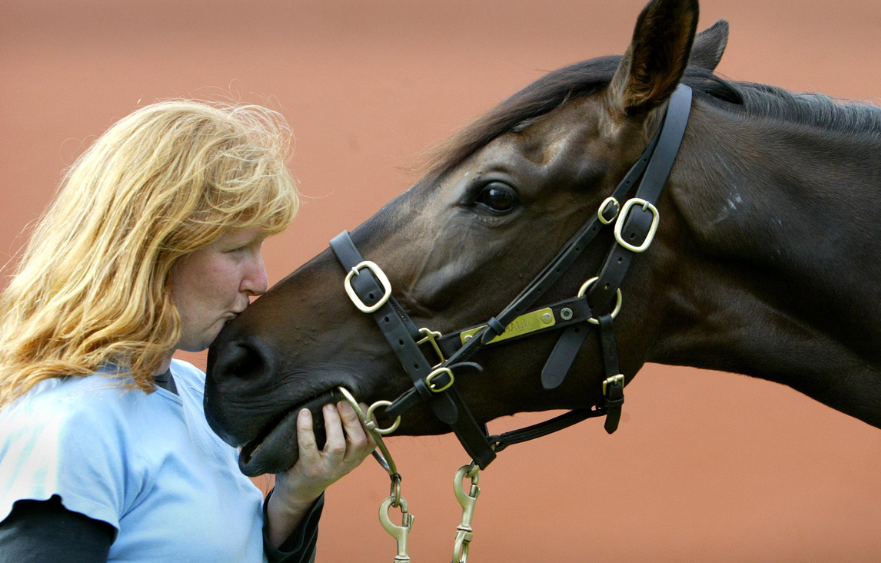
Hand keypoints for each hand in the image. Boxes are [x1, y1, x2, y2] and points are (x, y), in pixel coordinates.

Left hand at [265, 401, 375, 545]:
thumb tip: (350, 402)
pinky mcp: (309, 468)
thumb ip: (348, 434)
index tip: (360, 404)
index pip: (371, 441)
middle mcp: (346, 465)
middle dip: (352, 418)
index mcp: (356, 458)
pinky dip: (306, 428)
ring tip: (328, 406)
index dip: (369, 421)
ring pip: (338, 446)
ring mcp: (328, 468)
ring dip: (334, 423)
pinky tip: (304, 413)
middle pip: (358, 442)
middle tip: (342, 402)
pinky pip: (308, 447)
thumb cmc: (321, 462)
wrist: (300, 491)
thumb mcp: (342, 454)